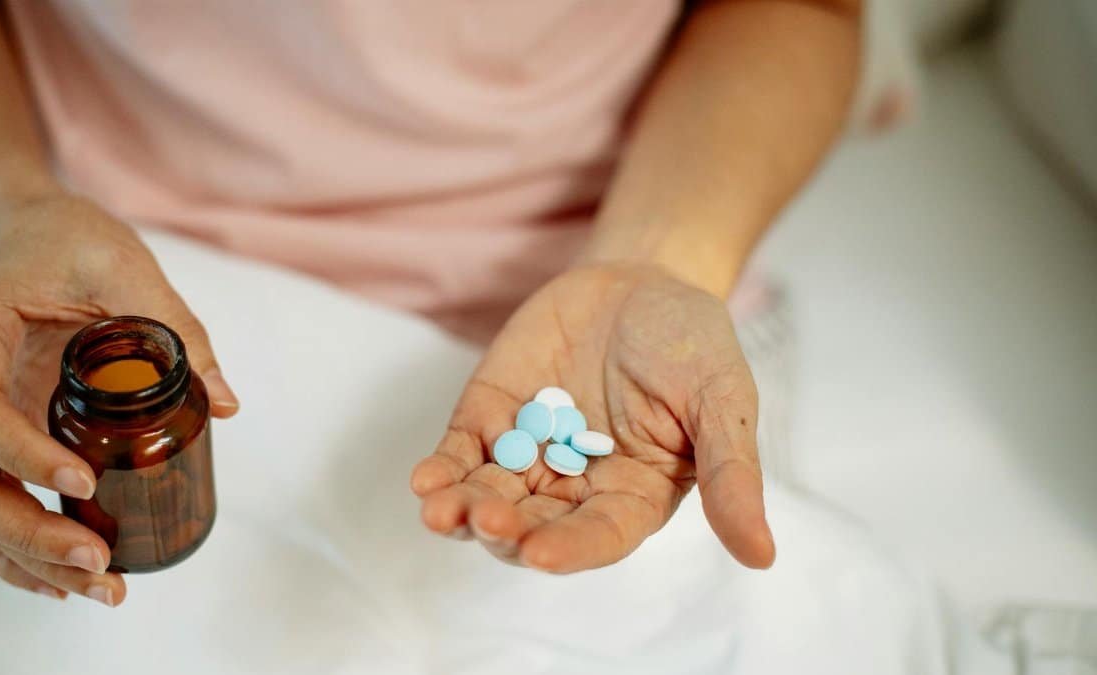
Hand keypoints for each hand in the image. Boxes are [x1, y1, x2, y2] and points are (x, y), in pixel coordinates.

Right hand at [0, 194, 238, 603]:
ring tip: (100, 588)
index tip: (83, 481)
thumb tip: (223, 403)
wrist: (36, 235)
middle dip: (26, 531)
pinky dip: (22, 550)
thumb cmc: (72, 244)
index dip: (21, 452)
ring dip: (29, 556)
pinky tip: (67, 580)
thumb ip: (176, 329)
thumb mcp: (127, 267)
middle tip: (97, 561)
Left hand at [411, 263, 773, 571]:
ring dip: (461, 508)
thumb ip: (732, 474)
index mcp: (632, 495)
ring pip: (488, 497)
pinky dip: (441, 468)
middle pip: (532, 526)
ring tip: (441, 508)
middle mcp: (575, 487)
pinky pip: (461, 453)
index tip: (538, 554)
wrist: (640, 278)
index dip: (568, 550)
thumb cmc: (691, 342)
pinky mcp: (491, 416)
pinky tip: (425, 479)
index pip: (598, 537)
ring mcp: (529, 453)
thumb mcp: (722, 400)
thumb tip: (762, 556)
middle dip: (504, 529)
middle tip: (485, 519)